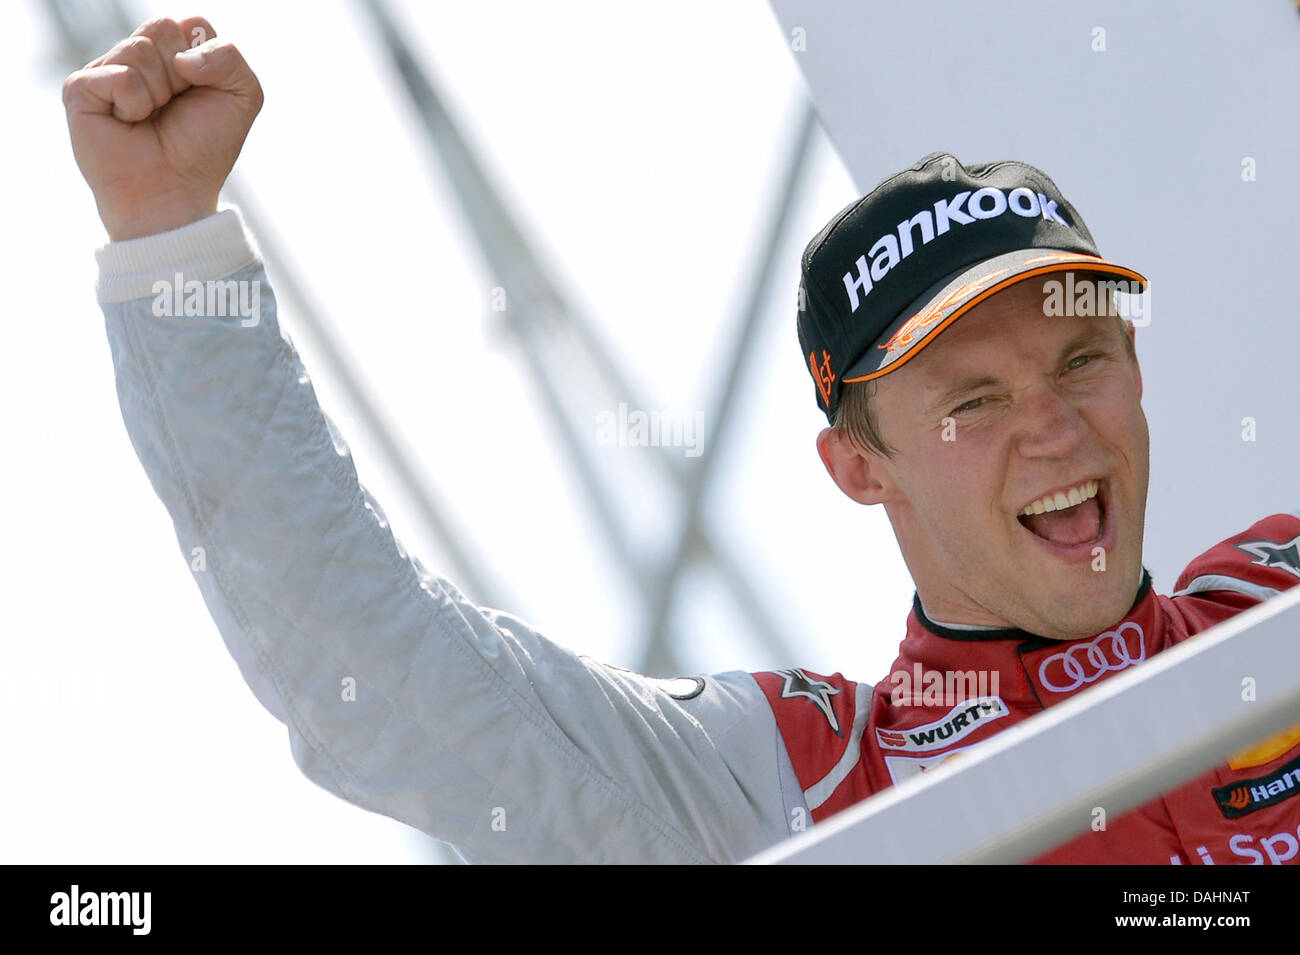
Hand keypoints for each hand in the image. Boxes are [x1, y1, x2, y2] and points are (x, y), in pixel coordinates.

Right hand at [62, 16, 263, 240]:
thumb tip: (182, 56)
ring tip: (150, 119)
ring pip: (140, 48)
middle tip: (174, 108)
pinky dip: (135, 105)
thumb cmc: (204, 148)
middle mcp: (137, 55)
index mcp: (173, 51)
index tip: (202, 93)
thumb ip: (229, 57)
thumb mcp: (242, 97)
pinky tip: (128, 124)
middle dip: (181, 74)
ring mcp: (106, 69)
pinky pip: (121, 76)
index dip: (206, 60)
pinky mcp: (81, 88)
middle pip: (163, 27)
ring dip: (159, 93)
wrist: (175, 192)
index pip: (193, 22)